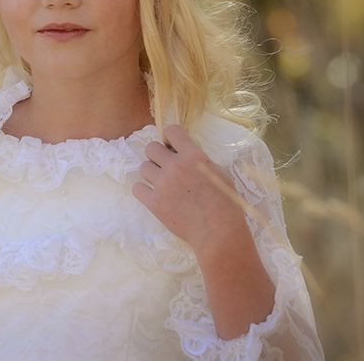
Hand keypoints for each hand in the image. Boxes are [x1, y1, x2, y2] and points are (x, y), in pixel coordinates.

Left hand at [130, 124, 248, 257]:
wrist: (218, 232)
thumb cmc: (226, 203)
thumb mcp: (219, 173)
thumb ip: (200, 160)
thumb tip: (184, 153)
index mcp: (193, 156)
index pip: (171, 131)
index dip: (171, 138)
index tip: (173, 147)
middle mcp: (175, 166)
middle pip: (151, 148)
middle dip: (158, 156)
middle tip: (166, 167)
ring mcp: (162, 184)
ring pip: (143, 167)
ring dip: (152, 173)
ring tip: (163, 184)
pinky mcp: (153, 202)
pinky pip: (137, 188)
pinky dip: (144, 191)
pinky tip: (154, 195)